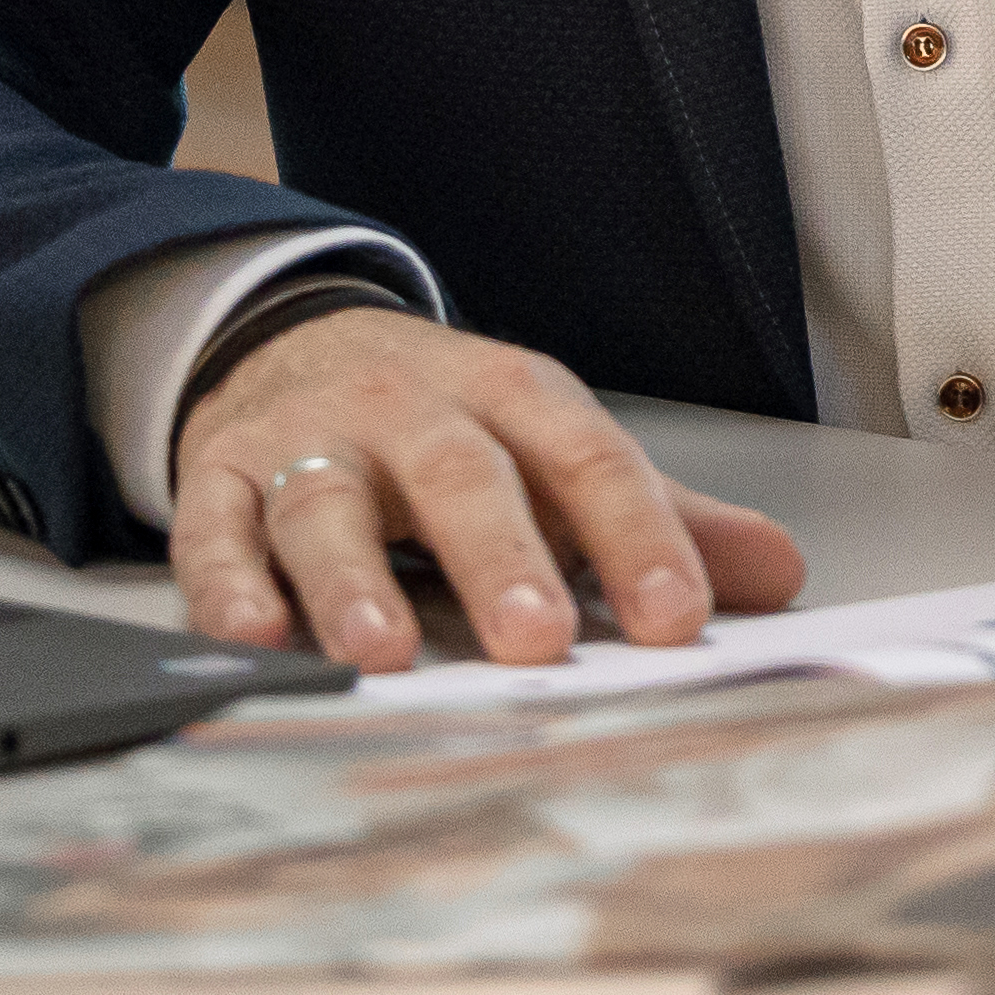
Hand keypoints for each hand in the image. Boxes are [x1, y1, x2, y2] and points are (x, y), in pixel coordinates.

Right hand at [174, 305, 808, 669]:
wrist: (290, 341)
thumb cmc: (444, 423)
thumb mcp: (551, 450)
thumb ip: (657, 516)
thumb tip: (778, 572)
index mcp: (509, 397)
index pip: (585, 458)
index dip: (635, 536)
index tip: (676, 616)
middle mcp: (408, 408)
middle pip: (458, 475)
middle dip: (499, 557)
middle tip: (535, 638)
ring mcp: (307, 440)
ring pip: (325, 502)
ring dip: (351, 580)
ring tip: (380, 653)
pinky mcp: (218, 475)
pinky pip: (215, 528)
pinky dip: (228, 584)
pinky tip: (251, 637)